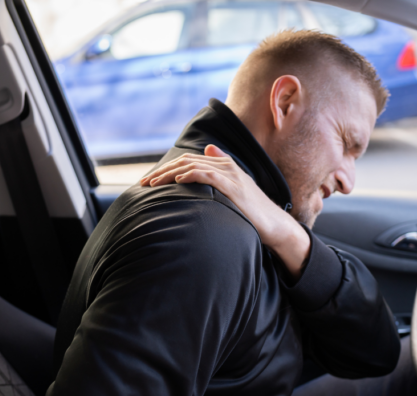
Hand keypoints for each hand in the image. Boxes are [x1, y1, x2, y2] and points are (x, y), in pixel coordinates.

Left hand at [141, 145, 310, 278]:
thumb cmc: (252, 212)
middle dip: (162, 171)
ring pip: (192, 165)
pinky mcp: (232, 186)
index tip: (150, 181)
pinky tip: (176, 181)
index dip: (166, 169)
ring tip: (152, 184)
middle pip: (186, 161)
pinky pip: (206, 174)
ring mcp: (230, 174)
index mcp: (223, 164)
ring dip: (169, 173)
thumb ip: (219, 170)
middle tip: (143, 183)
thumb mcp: (234, 189)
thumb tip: (207, 149)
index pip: (188, 160)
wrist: (274, 224)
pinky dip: (189, 175)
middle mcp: (225, 165)